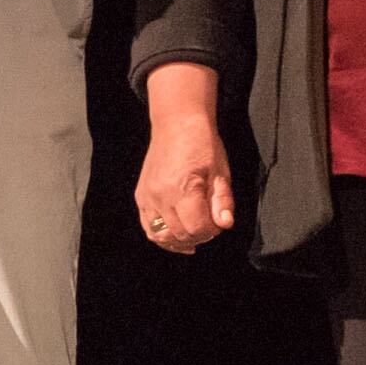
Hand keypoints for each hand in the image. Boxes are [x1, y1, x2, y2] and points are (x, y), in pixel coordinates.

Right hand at [134, 78, 238, 253]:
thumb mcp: (220, 172)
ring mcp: (147, 197)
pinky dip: (163, 236)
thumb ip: (222, 201)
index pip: (197, 228)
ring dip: (180, 240)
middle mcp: (160, 195)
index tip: (219, 220)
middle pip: (180, 234)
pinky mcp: (141, 196)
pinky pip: (148, 227)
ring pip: (161, 236)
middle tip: (210, 224)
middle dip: (199, 235)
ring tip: (194, 233)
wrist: (177, 124)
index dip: (212, 230)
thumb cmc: (202, 145)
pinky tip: (177, 237)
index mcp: (182, 188)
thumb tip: (225, 224)